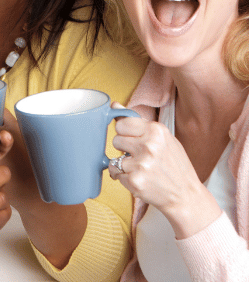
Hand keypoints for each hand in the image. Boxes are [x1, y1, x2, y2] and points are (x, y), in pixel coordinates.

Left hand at [109, 102, 220, 237]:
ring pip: (114, 158)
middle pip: (116, 140)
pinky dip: (123, 177)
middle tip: (139, 156)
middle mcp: (149, 146)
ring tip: (140, 169)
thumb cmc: (174, 165)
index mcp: (156, 131)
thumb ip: (137, 121)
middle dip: (124, 148)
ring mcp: (141, 164)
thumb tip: (114, 105)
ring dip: (123, 165)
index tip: (132, 138)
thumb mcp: (162, 137)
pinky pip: (115, 173)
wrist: (186, 196)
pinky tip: (139, 179)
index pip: (122, 123)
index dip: (125, 132)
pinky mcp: (135, 181)